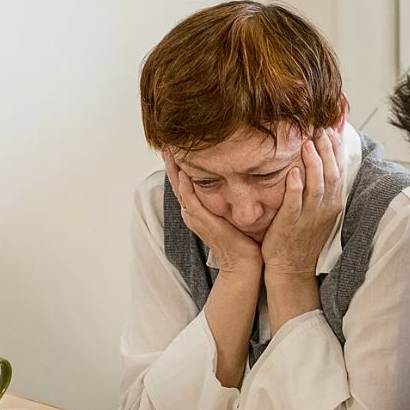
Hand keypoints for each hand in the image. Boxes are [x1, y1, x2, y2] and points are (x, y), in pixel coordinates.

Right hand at [163, 150, 261, 274]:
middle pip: (177, 184)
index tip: (176, 148)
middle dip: (171, 164)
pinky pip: (190, 201)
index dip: (179, 167)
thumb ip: (230, 200)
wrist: (244, 264)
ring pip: (180, 189)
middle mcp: (192, 213)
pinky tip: (183, 174)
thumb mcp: (232, 214)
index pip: (184, 184)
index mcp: (197, 211)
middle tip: (165, 145)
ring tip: (168, 152)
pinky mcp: (203, 221)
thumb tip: (239, 181)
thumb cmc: (242, 241)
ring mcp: (196, 218)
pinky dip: (185, 187)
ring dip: (173, 170)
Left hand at [260, 129, 345, 275]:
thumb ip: (321, 188)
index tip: (332, 130)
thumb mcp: (318, 212)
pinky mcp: (291, 224)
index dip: (337, 150)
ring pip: (317, 186)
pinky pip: (295, 204)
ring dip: (314, 164)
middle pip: (331, 175)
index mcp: (333, 204)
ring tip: (308, 144)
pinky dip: (295, 187)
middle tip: (321, 130)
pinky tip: (293, 172)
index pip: (339, 171)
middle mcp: (325, 209)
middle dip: (327, 151)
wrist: (291, 268)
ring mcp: (309, 217)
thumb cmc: (302, 238)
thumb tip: (320, 163)